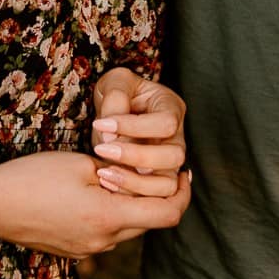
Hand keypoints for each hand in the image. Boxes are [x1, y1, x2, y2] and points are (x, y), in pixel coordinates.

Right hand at [0, 150, 189, 259]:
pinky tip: (93, 191)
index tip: (185, 173)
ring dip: (131, 204)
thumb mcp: (83, 164)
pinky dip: (110, 213)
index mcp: (110, 218)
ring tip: (116, 175)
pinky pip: (105, 233)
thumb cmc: (34, 177)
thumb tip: (142, 176)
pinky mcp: (73, 250)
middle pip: (149, 222)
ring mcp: (87, 250)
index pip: (168, 215)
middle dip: (156, 195)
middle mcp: (104, 242)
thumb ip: (120, 173)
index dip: (183, 194)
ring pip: (126, 227)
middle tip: (151, 166)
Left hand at [91, 68, 186, 197]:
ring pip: (168, 183)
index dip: (133, 126)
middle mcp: (177, 137)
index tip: (101, 123)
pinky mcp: (156, 179)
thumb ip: (116, 100)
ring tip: (104, 172)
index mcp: (172, 108)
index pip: (165, 123)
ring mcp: (169, 161)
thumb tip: (112, 138)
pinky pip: (152, 195)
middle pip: (174, 156)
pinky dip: (130, 192)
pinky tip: (108, 182)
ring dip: (135, 181)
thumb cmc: (119, 92)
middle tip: (102, 149)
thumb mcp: (115, 82)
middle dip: (136, 156)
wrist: (115, 109)